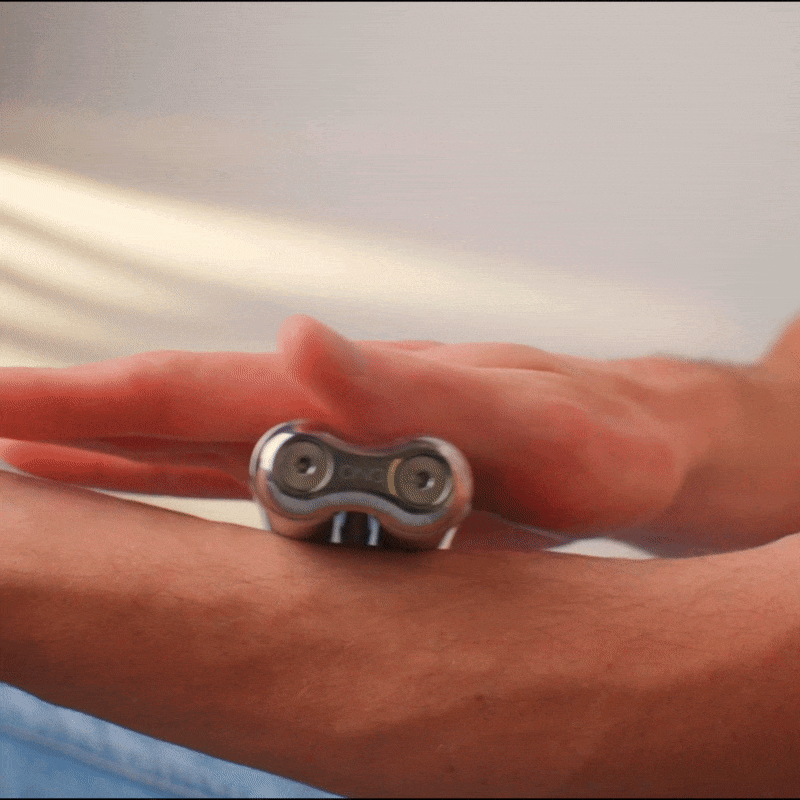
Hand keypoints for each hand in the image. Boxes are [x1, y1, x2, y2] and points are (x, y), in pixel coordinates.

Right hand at [0, 315, 729, 543]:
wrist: (639, 448)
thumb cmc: (595, 438)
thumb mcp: (515, 415)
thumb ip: (406, 387)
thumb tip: (294, 338)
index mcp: (350, 393)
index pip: (193, 393)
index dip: (89, 402)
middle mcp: (329, 412)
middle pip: (174, 413)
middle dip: (69, 419)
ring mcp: (338, 445)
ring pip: (199, 448)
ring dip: (107, 451)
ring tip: (30, 460)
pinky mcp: (357, 481)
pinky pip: (246, 486)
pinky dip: (177, 483)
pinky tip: (144, 495)